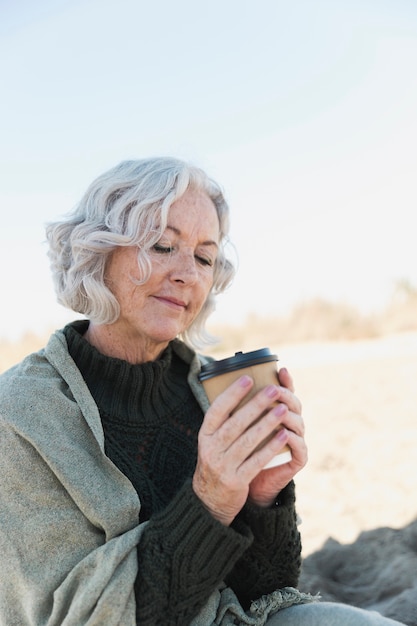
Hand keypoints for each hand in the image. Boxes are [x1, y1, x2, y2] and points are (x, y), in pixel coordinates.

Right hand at [193, 371, 304, 525]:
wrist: (210, 501)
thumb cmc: (217, 461)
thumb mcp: (211, 442)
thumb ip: (223, 423)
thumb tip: (240, 392)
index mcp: (204, 435)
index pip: (216, 410)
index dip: (232, 393)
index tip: (248, 378)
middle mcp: (210, 449)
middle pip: (235, 423)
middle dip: (255, 405)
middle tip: (273, 389)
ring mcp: (222, 466)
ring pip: (248, 441)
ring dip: (267, 423)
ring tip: (282, 409)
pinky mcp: (236, 481)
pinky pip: (256, 461)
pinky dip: (271, 447)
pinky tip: (284, 435)